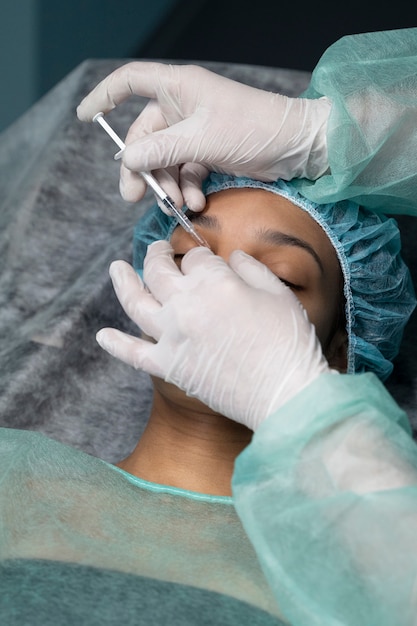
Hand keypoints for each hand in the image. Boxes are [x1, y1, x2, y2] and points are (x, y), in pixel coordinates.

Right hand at [77, 62, 329, 211]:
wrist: (296, 146)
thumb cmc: (252, 128)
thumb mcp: (202, 139)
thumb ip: (162, 150)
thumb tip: (127, 160)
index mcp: (178, 87)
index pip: (130, 82)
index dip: (104, 96)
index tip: (84, 118)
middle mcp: (183, 106)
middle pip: (146, 137)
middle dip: (141, 169)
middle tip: (134, 197)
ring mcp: (196, 131)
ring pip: (165, 160)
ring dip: (167, 184)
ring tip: (175, 205)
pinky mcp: (209, 152)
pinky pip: (186, 171)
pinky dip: (187, 188)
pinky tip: (195, 202)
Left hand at [96, 241, 331, 430]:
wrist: (284, 393)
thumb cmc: (287, 342)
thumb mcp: (278, 293)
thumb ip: (251, 268)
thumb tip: (232, 257)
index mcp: (213, 282)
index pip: (196, 257)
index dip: (201, 256)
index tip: (207, 261)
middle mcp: (185, 304)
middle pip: (159, 271)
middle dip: (157, 255)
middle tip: (157, 249)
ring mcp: (171, 336)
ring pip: (136, 302)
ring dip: (122, 282)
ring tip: (115, 268)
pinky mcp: (168, 366)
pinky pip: (133, 353)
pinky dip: (115, 344)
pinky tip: (102, 335)